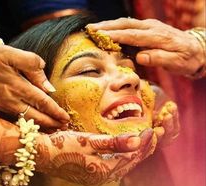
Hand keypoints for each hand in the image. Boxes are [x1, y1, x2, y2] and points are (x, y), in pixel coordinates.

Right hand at [0, 43, 68, 128]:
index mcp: (18, 86)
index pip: (43, 102)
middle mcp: (11, 100)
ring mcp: (3, 106)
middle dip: (52, 123)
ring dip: (42, 126)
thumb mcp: (11, 54)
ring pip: (27, 120)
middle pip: (37, 115)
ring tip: (54, 130)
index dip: (55, 111)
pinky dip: (28, 124)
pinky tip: (34, 125)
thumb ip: (32, 65)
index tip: (66, 118)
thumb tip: (48, 84)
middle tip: (64, 128)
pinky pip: (15, 120)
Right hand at [36, 128, 155, 185]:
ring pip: (121, 165)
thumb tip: (137, 141)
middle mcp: (101, 177)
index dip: (143, 144)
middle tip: (154, 136)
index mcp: (102, 170)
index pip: (130, 157)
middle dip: (142, 150)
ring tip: (144, 143)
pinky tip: (124, 151)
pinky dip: (121, 157)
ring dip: (133, 154)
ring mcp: (95, 177)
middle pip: (129, 164)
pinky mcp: (90, 173)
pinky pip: (112, 166)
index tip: (152, 131)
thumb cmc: (62, 146)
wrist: (40, 154)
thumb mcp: (88, 141)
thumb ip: (114, 143)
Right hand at [87, 18, 204, 74]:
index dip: (115, 35)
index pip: (132, 35)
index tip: (99, 36)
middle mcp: (152, 27)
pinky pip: (130, 25)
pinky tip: (109, 29)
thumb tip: (140, 56)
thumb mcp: (177, 63)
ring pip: (126, 23)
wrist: (197, 49)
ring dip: (109, 25)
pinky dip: (117, 27)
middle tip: (90, 28)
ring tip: (94, 28)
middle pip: (126, 25)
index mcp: (158, 37)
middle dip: (106, 26)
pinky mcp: (149, 27)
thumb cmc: (186, 59)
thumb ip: (159, 58)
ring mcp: (150, 26)